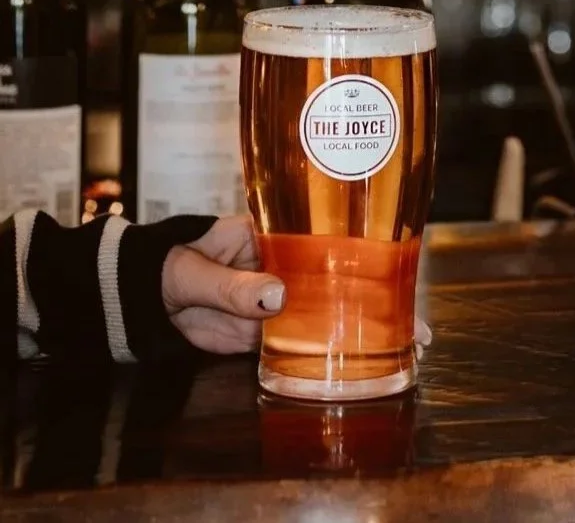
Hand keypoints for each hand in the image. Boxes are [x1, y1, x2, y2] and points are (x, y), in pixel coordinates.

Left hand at [162, 217, 434, 357]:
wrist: (134, 300)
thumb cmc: (164, 265)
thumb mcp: (196, 270)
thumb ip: (232, 285)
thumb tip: (278, 298)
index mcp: (274, 232)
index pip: (330, 237)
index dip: (368, 253)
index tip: (400, 273)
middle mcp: (287, 264)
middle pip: (342, 279)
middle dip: (380, 301)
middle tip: (416, 328)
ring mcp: (279, 298)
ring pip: (328, 313)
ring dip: (362, 331)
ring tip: (404, 349)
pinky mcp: (264, 331)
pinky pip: (300, 343)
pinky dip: (326, 355)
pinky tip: (359, 366)